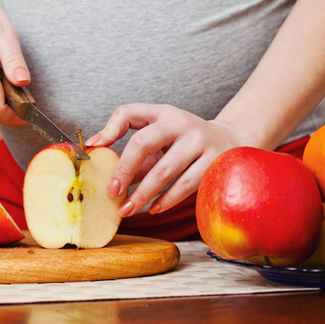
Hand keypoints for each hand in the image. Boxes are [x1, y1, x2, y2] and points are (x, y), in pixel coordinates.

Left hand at [85, 103, 240, 216]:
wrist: (228, 140)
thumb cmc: (184, 138)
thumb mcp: (160, 131)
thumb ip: (131, 142)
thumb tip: (97, 151)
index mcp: (163, 114)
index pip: (129, 115)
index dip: (109, 130)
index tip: (95, 152)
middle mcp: (181, 124)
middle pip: (143, 144)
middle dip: (124, 171)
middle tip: (112, 193)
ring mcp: (200, 143)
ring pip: (164, 172)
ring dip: (143, 195)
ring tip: (128, 209)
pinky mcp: (213, 163)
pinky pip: (185, 186)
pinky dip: (166, 200)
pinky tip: (154, 209)